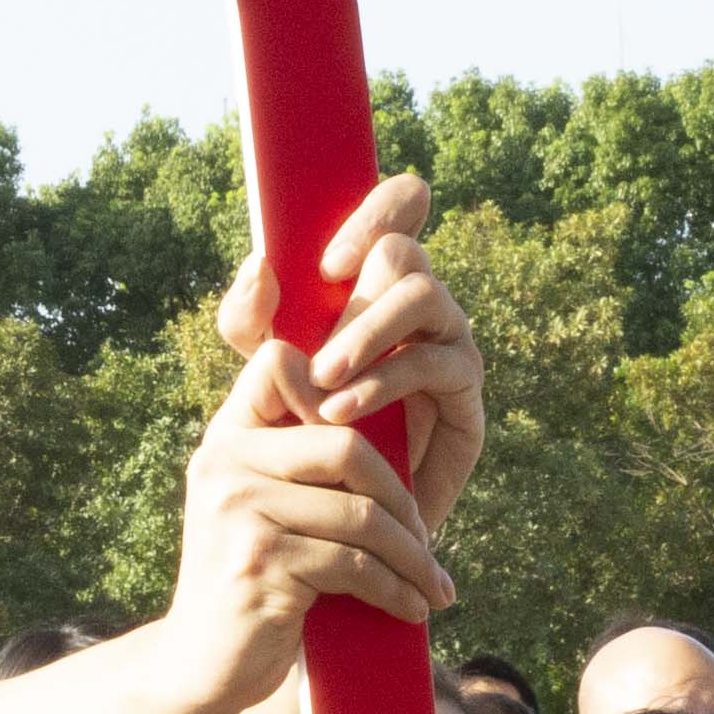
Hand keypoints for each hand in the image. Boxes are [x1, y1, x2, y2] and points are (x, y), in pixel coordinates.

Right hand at [150, 321, 456, 708]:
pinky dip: (394, 590)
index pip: (280, 363)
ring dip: (411, 557)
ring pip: (360, 515)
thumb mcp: (261, 508)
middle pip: (346, 445)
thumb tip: (400, 414)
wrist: (200, 666)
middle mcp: (224, 465)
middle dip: (401, 497)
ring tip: (432, 585)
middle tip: (424, 539)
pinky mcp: (261, 564)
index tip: (377, 447)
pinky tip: (411, 608)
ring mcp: (239, 513)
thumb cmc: (251, 583)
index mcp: (226, 439)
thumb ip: (300, 462)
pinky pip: (354, 565)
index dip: (338, 386)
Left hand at [210, 172, 483, 531]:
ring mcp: (449, 340)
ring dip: (368, 333)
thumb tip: (261, 267)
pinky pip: (433, 363)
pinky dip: (382, 383)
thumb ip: (249, 319)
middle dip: (356, 293)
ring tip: (324, 380)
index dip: (377, 211)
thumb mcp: (259, 367)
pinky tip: (341, 411)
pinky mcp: (464, 392)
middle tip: (314, 347)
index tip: (328, 263)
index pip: (402, 205)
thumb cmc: (298, 424)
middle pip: (405, 252)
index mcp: (375, 277)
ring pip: (425, 295)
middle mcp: (419, 300)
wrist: (335, 508)